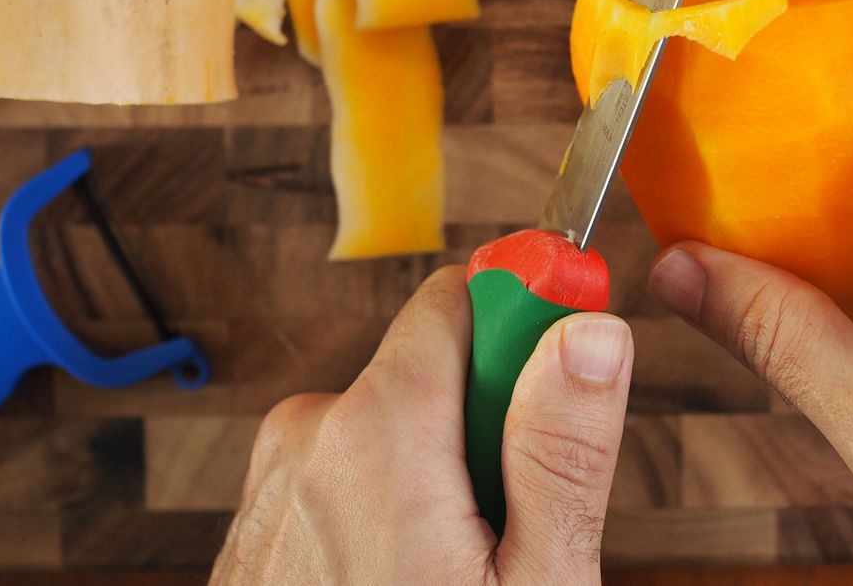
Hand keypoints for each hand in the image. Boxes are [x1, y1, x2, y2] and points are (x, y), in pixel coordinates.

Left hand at [212, 267, 632, 584]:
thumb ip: (560, 448)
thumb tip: (590, 329)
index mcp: (377, 432)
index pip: (463, 296)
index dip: (528, 321)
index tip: (566, 367)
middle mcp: (310, 435)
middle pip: (433, 366)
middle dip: (486, 422)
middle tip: (510, 530)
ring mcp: (274, 481)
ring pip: (391, 424)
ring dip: (436, 472)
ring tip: (453, 575)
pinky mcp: (261, 519)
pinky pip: (346, 471)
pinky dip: (384, 506)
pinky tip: (402, 584)